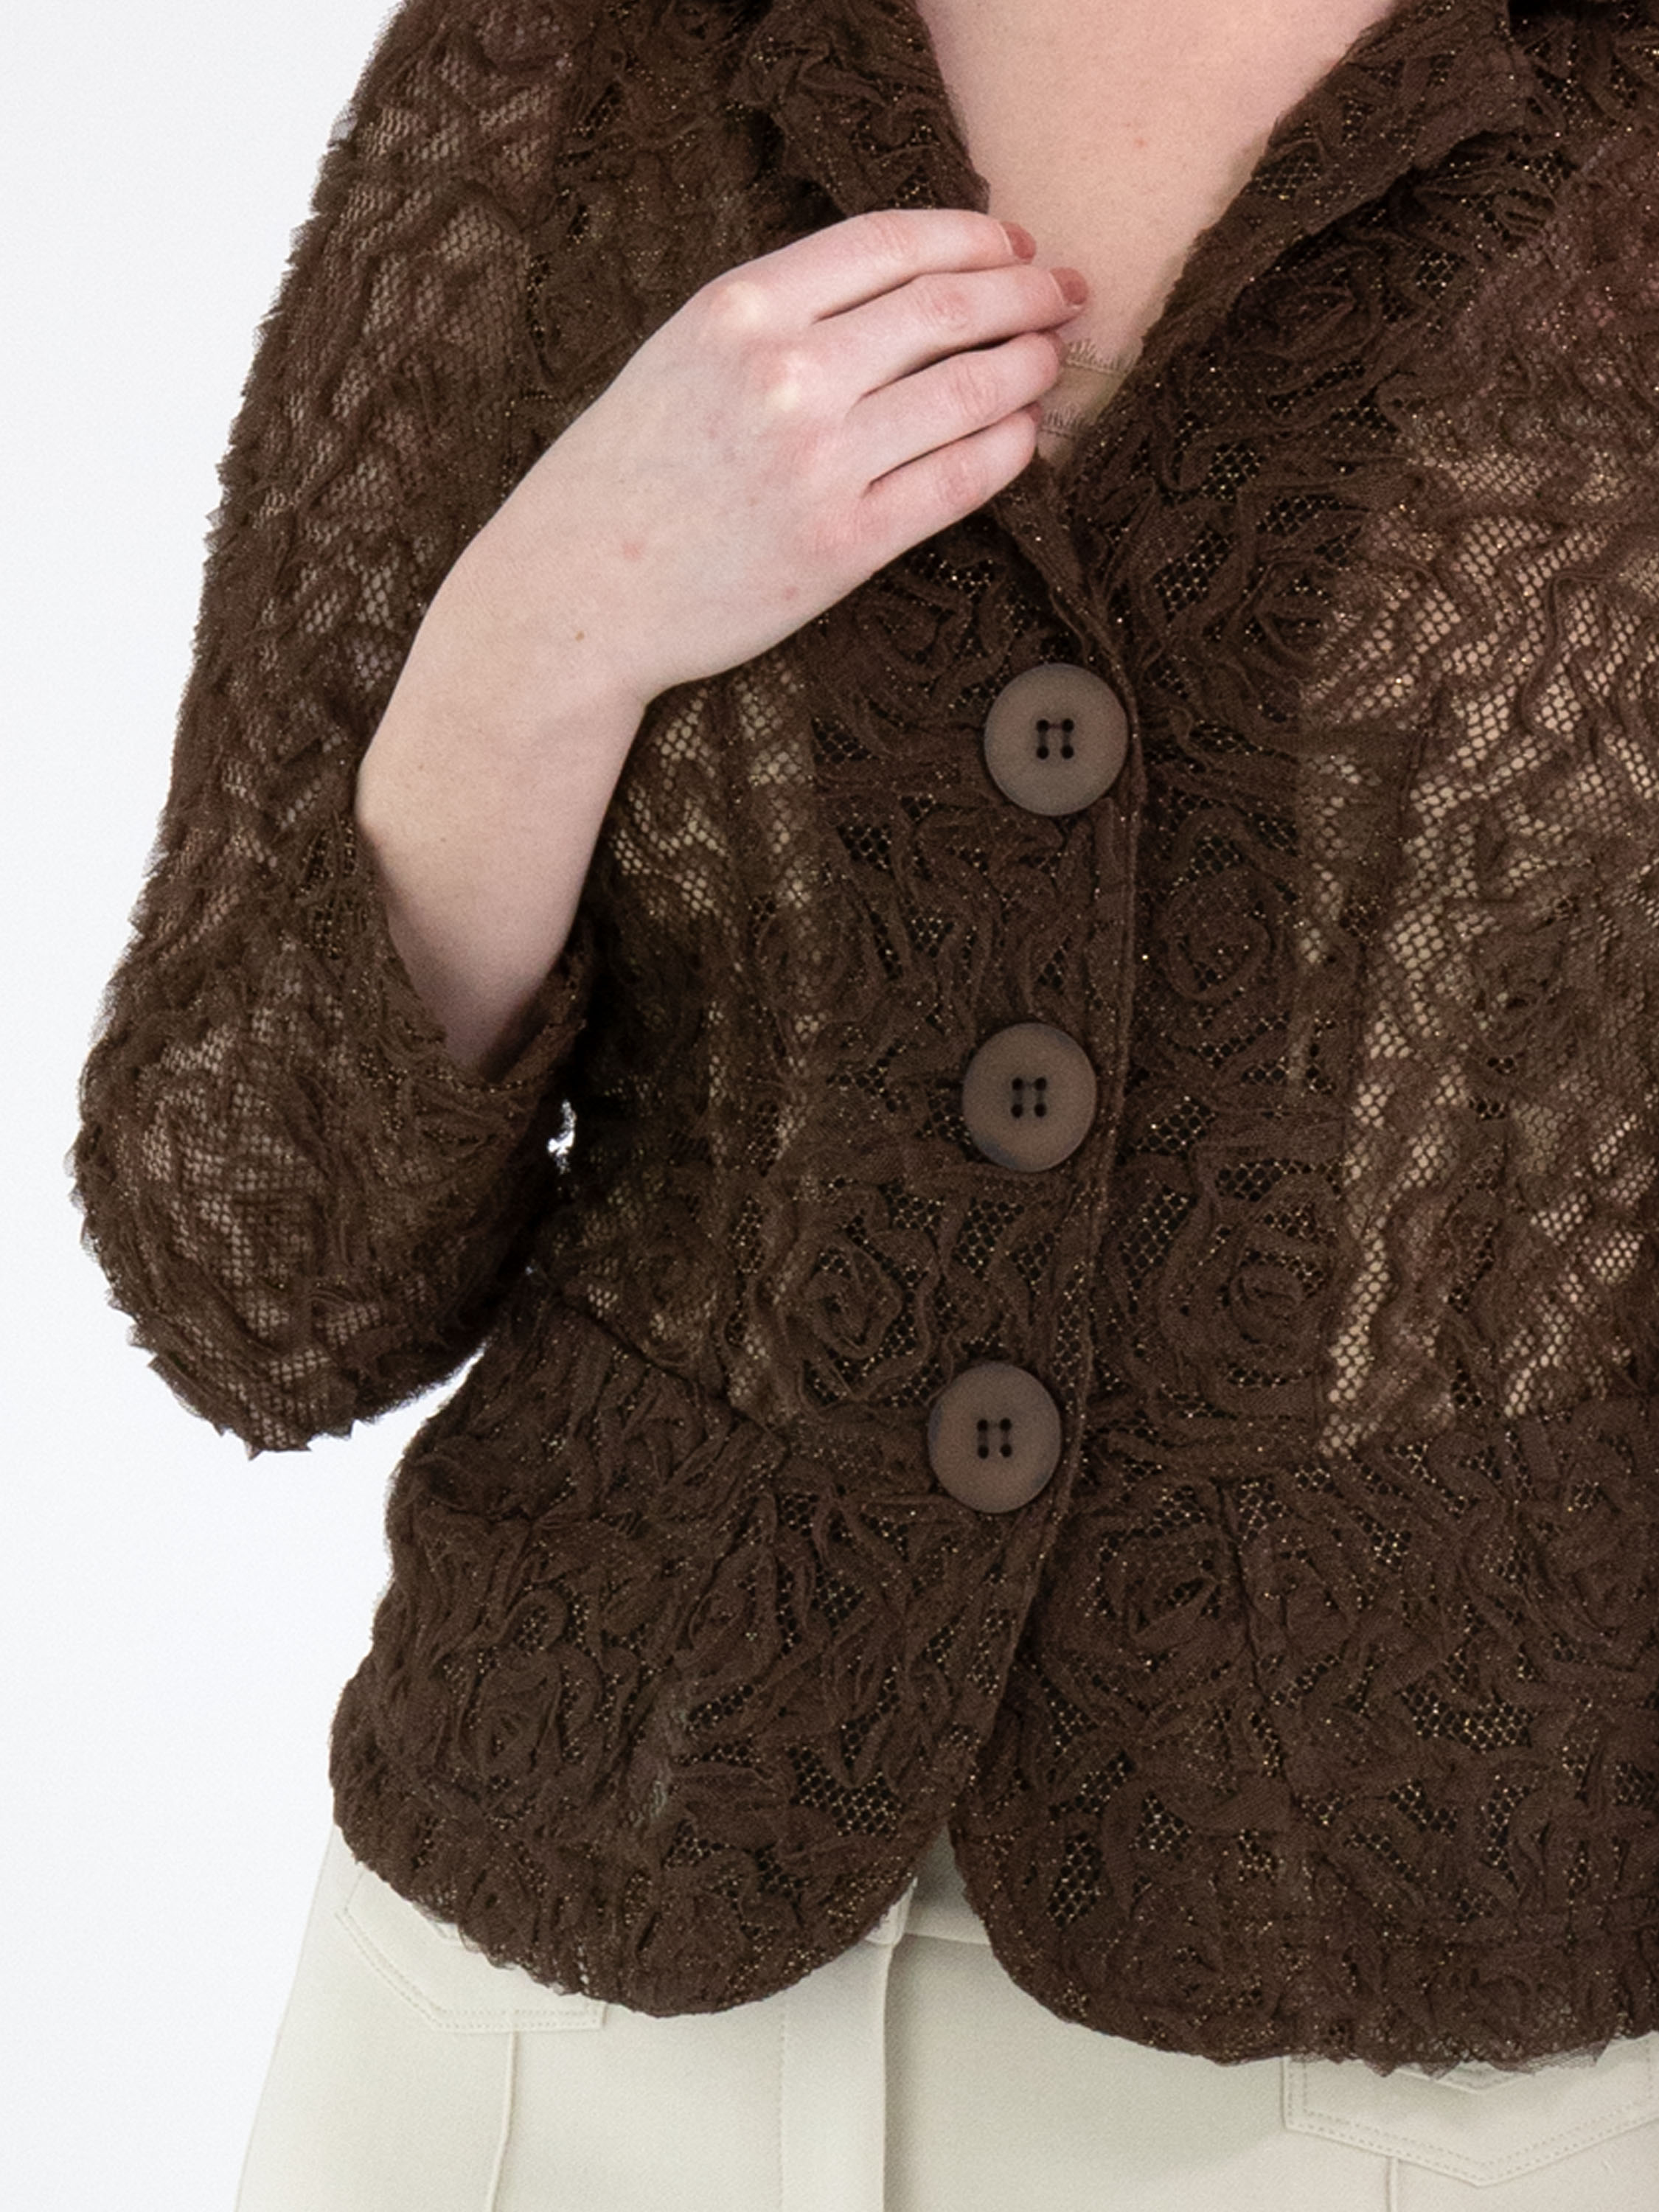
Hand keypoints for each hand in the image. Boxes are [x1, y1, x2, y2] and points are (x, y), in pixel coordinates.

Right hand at [464, 207, 1086, 709]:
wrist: (579, 592)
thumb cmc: (630, 472)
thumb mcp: (686, 353)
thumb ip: (781, 312)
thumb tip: (907, 284)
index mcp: (740, 308)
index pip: (890, 243)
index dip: (971, 237)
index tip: (1012, 245)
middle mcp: (786, 376)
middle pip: (944, 308)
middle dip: (1023, 294)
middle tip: (1065, 294)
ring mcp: (819, 465)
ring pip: (967, 394)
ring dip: (1026, 370)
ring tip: (1049, 362)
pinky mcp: (844, 547)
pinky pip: (956, 484)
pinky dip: (1006, 452)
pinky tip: (1024, 437)